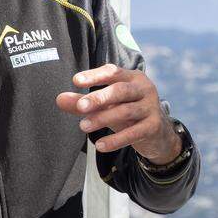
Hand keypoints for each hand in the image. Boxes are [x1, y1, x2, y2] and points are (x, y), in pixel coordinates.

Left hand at [55, 64, 180, 163]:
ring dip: (103, 118)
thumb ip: (84, 102)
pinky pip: (134, 132)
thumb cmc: (128, 112)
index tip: (76, 81)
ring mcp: (151, 107)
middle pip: (120, 90)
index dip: (94, 75)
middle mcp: (144, 88)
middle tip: (80, 106)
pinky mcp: (154, 126)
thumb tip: (59, 99)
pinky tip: (100, 146)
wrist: (158, 132)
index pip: (112, 72)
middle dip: (99, 97)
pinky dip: (117, 139)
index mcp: (132, 77)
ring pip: (126, 111)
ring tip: (83, 126)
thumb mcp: (107, 106)